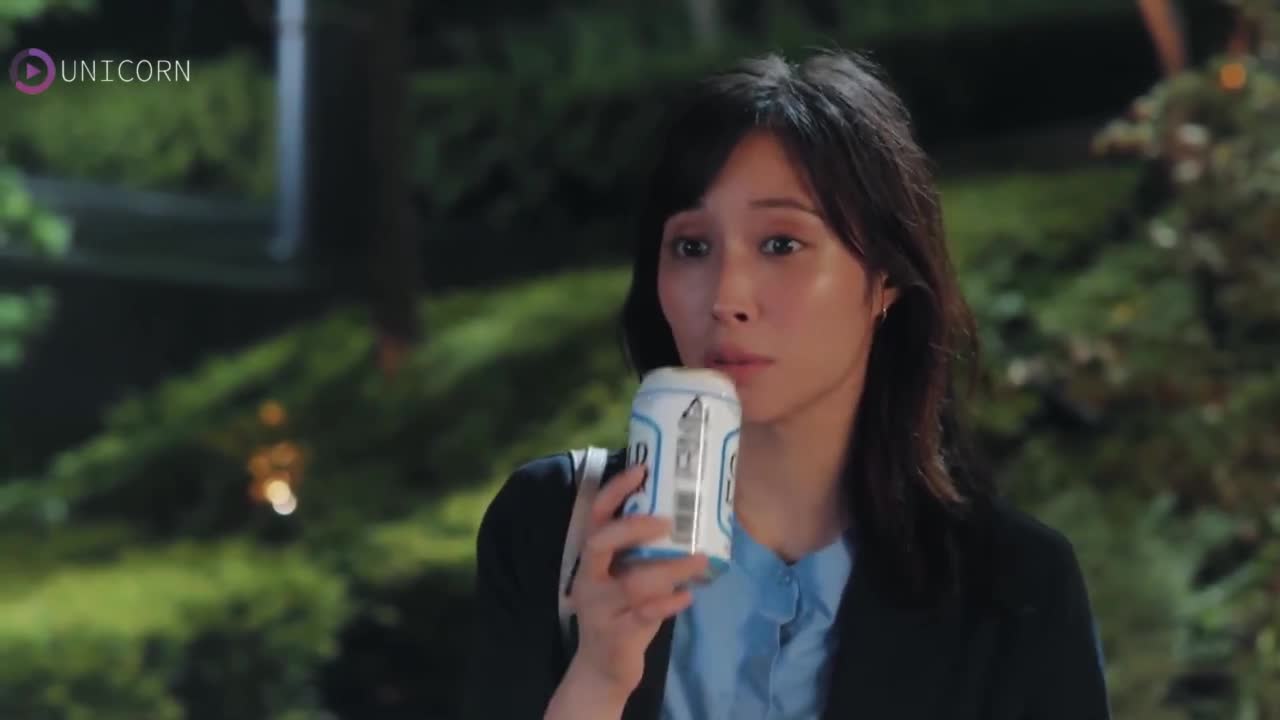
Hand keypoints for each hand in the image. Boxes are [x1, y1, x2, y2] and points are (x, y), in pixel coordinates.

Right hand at [547, 463, 709, 714]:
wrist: (602, 669)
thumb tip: (687, 514)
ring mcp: (601, 608)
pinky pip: (644, 615)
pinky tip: (688, 596)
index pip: (595, 517)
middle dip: (633, 527)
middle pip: (599, 544)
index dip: (614, 491)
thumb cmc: (622, 611)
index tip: (641, 469)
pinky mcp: (617, 635)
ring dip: (669, 570)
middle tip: (668, 520)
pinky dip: (669, 604)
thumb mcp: (626, 576)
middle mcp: (590, 580)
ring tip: (699, 560)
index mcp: (592, 560)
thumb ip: (644, 552)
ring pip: (633, 583)